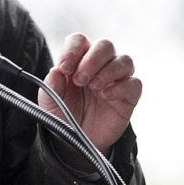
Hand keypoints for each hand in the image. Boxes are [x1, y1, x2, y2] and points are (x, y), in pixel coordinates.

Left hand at [38, 33, 141, 152]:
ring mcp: (116, 80)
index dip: (73, 50)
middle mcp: (99, 66)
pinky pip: (134, 83)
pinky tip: (106, 96)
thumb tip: (55, 71)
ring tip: (93, 87)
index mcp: (77, 61)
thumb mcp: (49, 103)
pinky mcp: (129, 96)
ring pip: (124, 60)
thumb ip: (50, 86)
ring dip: (108, 71)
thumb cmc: (64, 116)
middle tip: (79, 79)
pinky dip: (121, 87)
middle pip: (105, 45)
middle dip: (92, 59)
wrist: (76, 143)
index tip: (64, 68)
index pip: (80, 41)